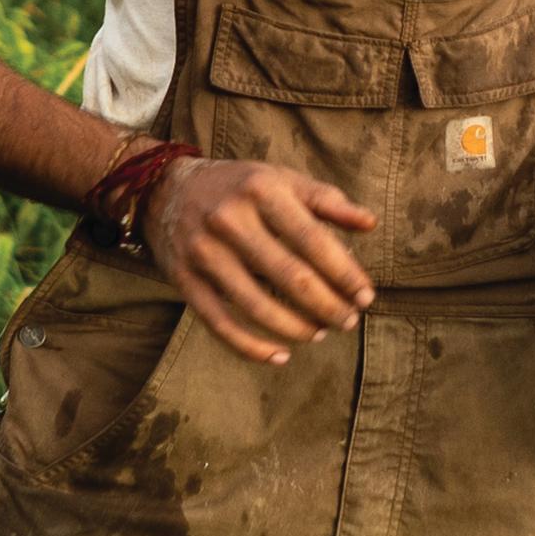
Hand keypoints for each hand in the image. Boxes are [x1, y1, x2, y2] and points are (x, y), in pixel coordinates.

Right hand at [142, 158, 376, 365]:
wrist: (164, 188)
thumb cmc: (238, 186)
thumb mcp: (281, 179)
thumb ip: (327, 200)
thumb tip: (370, 224)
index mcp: (262, 190)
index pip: (314, 240)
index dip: (345, 273)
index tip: (366, 296)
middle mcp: (230, 219)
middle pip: (291, 277)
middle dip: (328, 306)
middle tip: (348, 321)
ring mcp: (204, 252)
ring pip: (258, 306)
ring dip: (297, 328)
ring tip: (320, 333)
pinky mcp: (184, 280)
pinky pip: (221, 324)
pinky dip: (252, 348)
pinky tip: (280, 356)